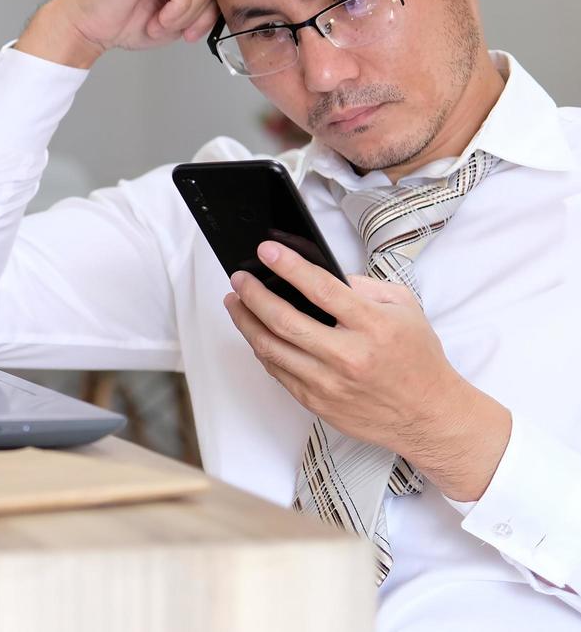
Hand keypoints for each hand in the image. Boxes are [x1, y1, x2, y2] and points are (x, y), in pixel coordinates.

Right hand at [15, 0, 217, 68]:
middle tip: (166, 28)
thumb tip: (229, 1)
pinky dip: (176, 11)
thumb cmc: (124, 21)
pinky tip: (156, 18)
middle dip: (195, 17)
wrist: (87, 26)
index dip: (209, 11)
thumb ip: (203, 6)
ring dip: (182, 17)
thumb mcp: (177, 18)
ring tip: (156, 22)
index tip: (191, 33)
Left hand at [223, 240, 511, 501]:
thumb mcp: (405, 309)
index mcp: (373, 326)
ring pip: (271, 348)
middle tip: (239, 278)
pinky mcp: (317, 402)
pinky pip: (277, 371)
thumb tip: (320, 273)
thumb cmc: (417, 358)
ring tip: (235, 302)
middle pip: (284, 320)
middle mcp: (348, 356)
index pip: (321, 289)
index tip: (265, 250)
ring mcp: (329, 383)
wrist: (429, 416)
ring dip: (245, 322)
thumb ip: (364, 287)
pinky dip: (262, 348)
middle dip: (253, 295)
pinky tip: (254, 332)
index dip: (289, 266)